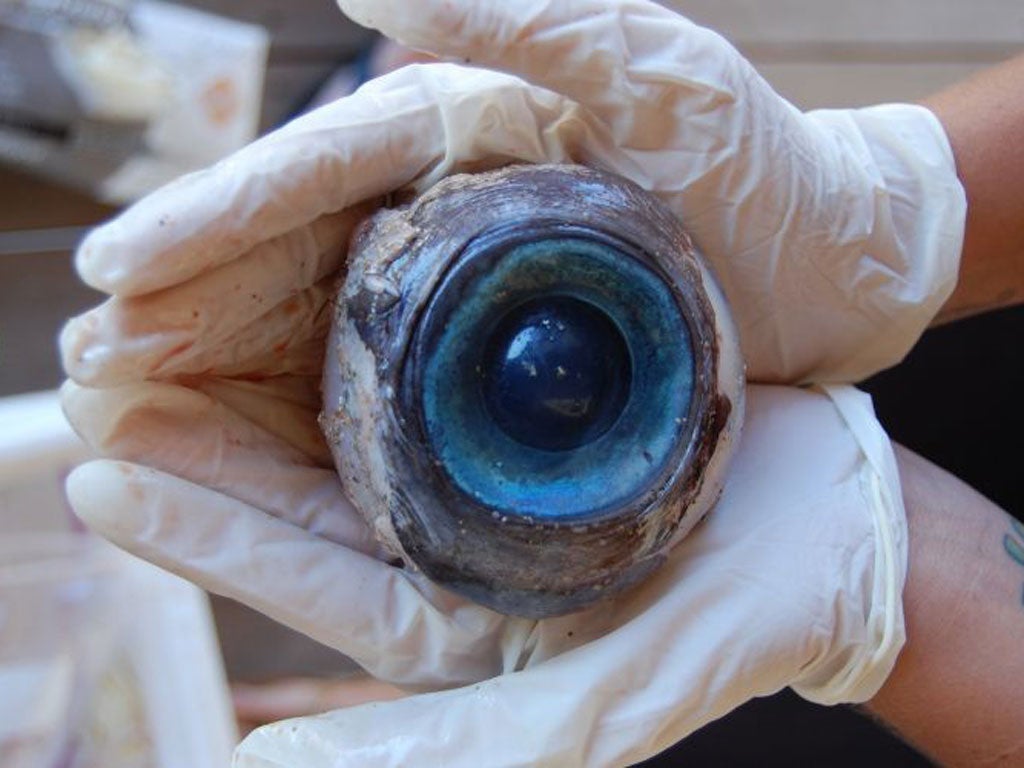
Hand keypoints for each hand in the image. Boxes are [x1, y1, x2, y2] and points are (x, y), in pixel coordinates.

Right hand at [62, 4, 962, 387]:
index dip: (209, 221)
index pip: (307, 177)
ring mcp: (458, 296)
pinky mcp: (487, 368)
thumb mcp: (649, 66)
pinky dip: (295, 425)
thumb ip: (516, 12)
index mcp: (457, 136)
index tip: (119, 269)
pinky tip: (228, 454)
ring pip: (307, 335)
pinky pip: (369, 395)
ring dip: (213, 380)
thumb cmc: (757, 161)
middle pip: (283, 265)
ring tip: (121, 415)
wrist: (833, 265)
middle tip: (90, 363)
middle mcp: (440, 214)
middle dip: (181, 313)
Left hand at [64, 383, 905, 766]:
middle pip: (300, 490)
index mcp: (446, 617)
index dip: (197, 530)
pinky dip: (356, 326)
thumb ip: (443, 759)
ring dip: (256, 374)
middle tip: (100, 382)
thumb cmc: (724, 632)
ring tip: (168, 324)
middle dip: (197, 443)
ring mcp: (480, 470)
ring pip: (342, 418)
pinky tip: (309, 279)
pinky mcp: (518, 408)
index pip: (298, 573)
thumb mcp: (589, 711)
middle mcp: (448, 542)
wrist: (830, 532)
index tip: (104, 471)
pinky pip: (417, 363)